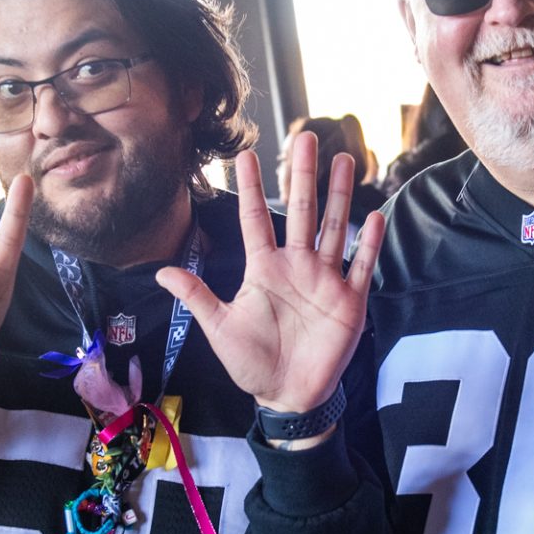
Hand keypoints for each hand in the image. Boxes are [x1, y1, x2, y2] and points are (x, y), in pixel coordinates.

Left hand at [158, 130, 383, 415]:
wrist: (288, 396)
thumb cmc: (252, 363)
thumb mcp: (219, 328)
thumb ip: (196, 296)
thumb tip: (159, 270)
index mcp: (264, 269)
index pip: (256, 220)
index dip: (252, 189)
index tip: (246, 155)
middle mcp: (297, 267)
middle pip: (302, 212)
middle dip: (303, 176)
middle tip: (306, 138)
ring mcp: (325, 281)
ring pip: (334, 229)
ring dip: (340, 196)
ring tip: (345, 160)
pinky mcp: (349, 301)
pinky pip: (361, 266)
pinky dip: (368, 244)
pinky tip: (374, 217)